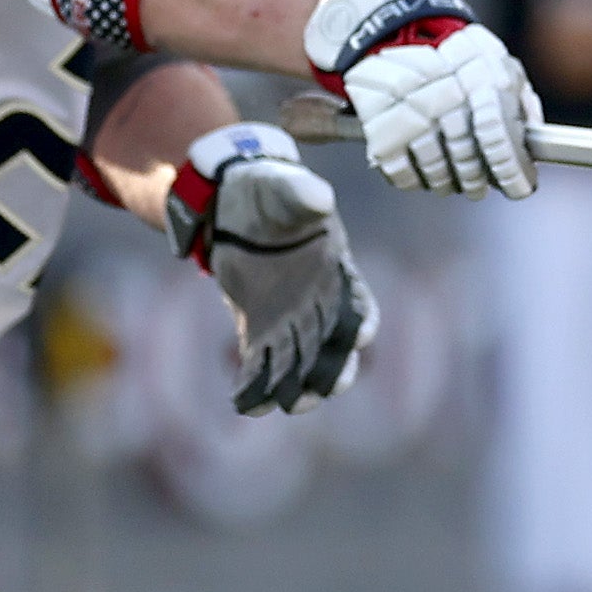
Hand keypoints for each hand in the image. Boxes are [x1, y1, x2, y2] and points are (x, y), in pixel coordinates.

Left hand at [161, 122, 370, 413]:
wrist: (230, 202)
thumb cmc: (266, 191)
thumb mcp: (282, 187)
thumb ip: (301, 193)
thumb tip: (319, 199)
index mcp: (336, 269)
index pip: (358, 303)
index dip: (361, 321)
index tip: (360, 335)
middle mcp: (318, 300)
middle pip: (334, 345)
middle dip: (334, 369)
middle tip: (325, 388)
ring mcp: (288, 317)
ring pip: (300, 361)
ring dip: (297, 385)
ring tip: (289, 404)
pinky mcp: (258, 326)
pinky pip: (260, 362)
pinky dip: (255, 384)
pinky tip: (245, 403)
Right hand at [307, 0, 541, 194]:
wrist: (391, 32)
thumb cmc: (454, 55)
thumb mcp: (498, 63)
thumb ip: (520, 99)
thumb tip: (533, 136)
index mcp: (479, 84)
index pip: (499, 142)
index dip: (509, 170)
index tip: (516, 188)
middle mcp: (446, 101)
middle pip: (468, 162)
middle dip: (476, 181)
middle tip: (477, 187)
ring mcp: (411, 117)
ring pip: (437, 172)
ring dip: (446, 183)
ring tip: (450, 180)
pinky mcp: (380, 130)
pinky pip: (403, 173)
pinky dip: (414, 180)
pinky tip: (421, 173)